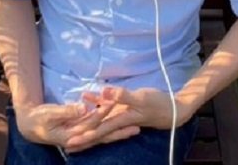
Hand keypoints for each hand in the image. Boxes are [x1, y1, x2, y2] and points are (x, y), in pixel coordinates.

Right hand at [15, 101, 139, 149]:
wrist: (32, 126)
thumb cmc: (39, 118)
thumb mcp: (51, 113)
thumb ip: (68, 111)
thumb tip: (84, 108)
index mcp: (72, 135)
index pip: (92, 124)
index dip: (103, 114)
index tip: (115, 104)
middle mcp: (79, 139)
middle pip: (103, 135)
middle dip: (120, 131)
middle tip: (137, 127)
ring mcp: (81, 138)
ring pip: (103, 135)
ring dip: (118, 132)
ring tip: (135, 129)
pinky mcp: (82, 133)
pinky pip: (98, 132)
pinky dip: (109, 130)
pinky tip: (120, 127)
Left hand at [65, 87, 188, 151]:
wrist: (172, 109)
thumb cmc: (158, 104)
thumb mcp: (141, 98)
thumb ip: (123, 96)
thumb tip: (104, 93)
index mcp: (119, 121)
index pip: (98, 132)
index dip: (84, 136)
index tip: (70, 142)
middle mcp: (117, 121)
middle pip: (96, 131)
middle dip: (81, 137)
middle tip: (66, 143)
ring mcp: (120, 114)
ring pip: (99, 120)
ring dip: (86, 123)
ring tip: (71, 126)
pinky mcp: (123, 107)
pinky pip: (106, 106)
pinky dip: (96, 102)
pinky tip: (86, 96)